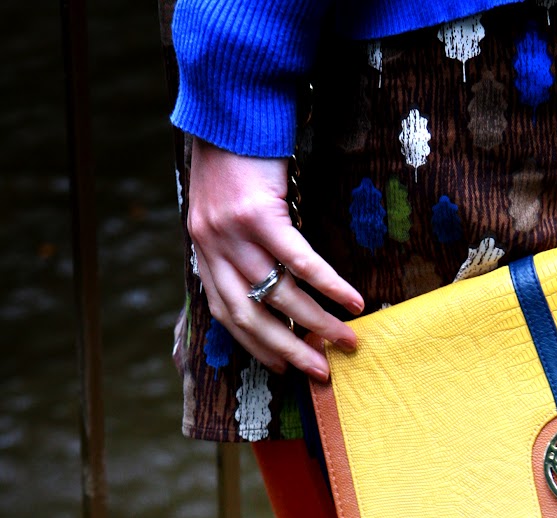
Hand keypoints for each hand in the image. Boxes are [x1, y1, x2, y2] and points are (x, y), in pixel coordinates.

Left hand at [187, 138, 363, 380]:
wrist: (230, 103)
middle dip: (289, 350)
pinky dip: (328, 285)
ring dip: (317, 323)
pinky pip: (298, 261)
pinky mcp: (258, 212)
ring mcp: (233, 231)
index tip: (285, 370)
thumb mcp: (224, 207)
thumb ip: (237, 245)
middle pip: (251, 316)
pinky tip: (352, 300)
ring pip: (278, 294)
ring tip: (347, 339)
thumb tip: (268, 284)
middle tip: (321, 372)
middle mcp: (212, 246)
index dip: (257, 347)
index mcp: (203, 250)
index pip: (227, 315)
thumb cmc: (235, 156)